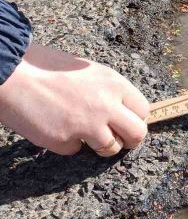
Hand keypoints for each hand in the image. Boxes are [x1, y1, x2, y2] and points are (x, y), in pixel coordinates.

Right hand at [0, 44, 149, 156]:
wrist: (12, 72)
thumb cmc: (48, 68)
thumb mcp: (89, 71)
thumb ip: (109, 91)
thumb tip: (124, 111)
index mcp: (114, 84)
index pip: (143, 111)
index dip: (136, 119)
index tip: (128, 123)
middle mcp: (106, 105)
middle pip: (137, 134)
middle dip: (128, 140)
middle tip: (117, 139)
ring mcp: (86, 124)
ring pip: (110, 148)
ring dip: (99, 145)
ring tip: (82, 131)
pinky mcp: (64, 140)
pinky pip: (75, 150)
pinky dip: (67, 143)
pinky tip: (54, 126)